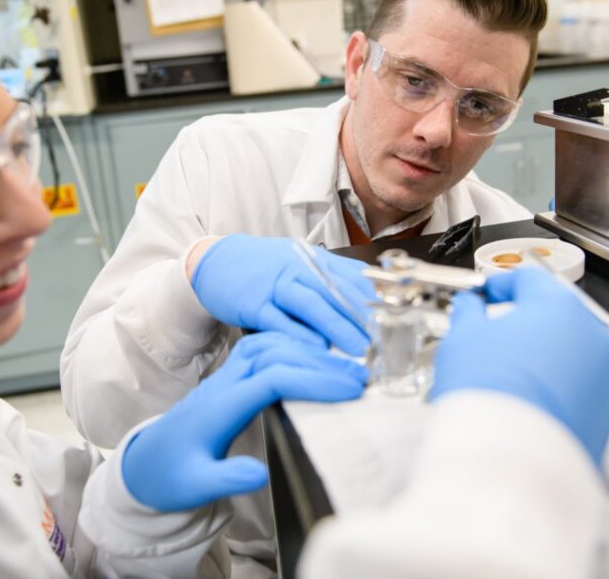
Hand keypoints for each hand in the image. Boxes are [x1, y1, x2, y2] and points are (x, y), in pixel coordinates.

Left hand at [121, 332, 368, 511]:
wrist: (146, 462)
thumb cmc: (172, 476)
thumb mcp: (195, 486)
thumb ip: (225, 480)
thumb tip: (259, 474)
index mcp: (219, 407)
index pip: (272, 379)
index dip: (312, 380)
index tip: (348, 391)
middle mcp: (224, 383)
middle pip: (275, 354)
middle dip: (320, 363)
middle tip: (361, 379)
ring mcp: (226, 376)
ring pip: (270, 345)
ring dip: (308, 351)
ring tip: (345, 369)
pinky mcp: (230, 376)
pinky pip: (263, 347)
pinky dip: (292, 346)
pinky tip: (314, 359)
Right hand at [191, 235, 374, 355]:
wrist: (214, 260)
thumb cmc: (262, 267)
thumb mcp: (298, 264)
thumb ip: (330, 279)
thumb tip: (368, 298)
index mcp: (312, 258)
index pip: (350, 276)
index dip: (374, 298)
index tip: (394, 318)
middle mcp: (295, 267)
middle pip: (335, 290)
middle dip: (361, 317)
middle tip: (384, 340)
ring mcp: (273, 284)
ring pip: (311, 305)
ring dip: (337, 328)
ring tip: (357, 349)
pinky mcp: (253, 303)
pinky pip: (278, 321)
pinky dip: (298, 335)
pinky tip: (316, 350)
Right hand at [430, 268, 608, 464]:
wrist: (513, 461)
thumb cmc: (488, 393)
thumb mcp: (463, 340)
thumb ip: (469, 313)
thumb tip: (471, 307)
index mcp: (559, 306)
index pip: (529, 278)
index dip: (501, 284)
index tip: (485, 294)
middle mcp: (592, 335)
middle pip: (555, 314)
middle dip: (525, 320)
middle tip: (494, 333)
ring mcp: (603, 375)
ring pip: (570, 352)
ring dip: (542, 354)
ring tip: (507, 373)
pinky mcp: (604, 412)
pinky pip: (577, 386)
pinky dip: (555, 386)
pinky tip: (526, 400)